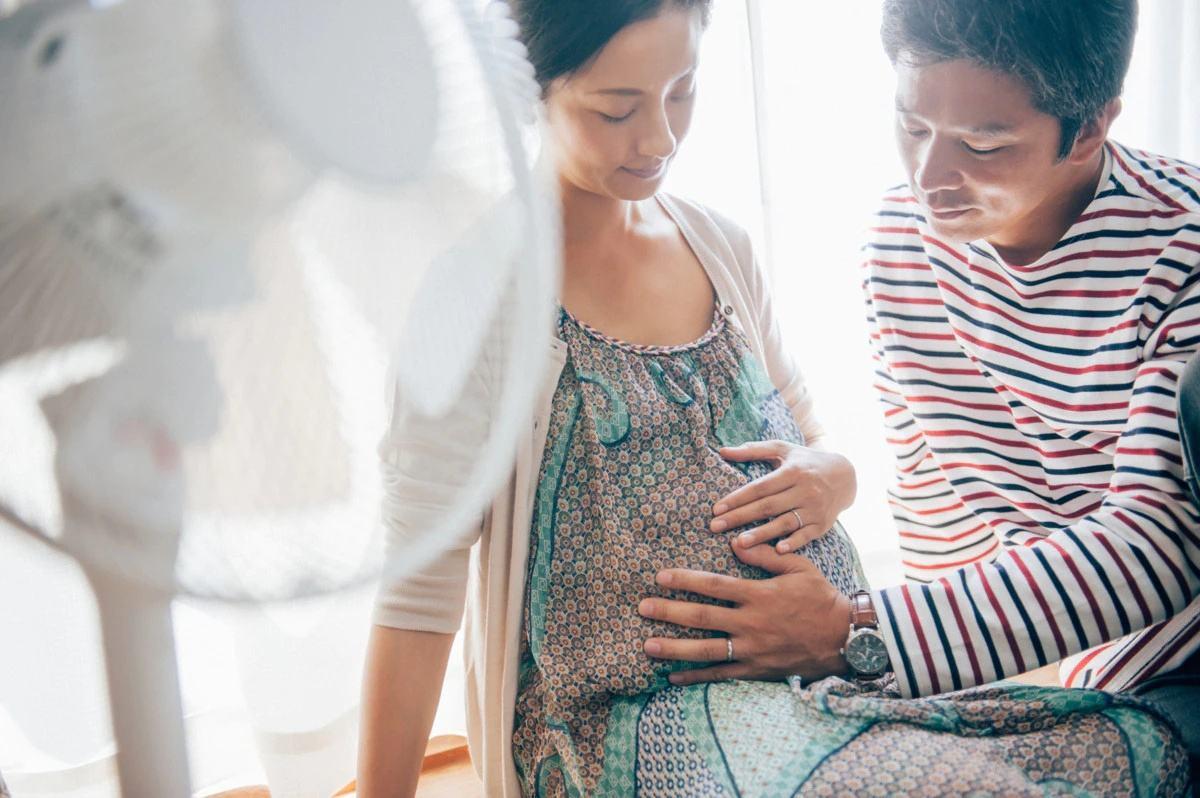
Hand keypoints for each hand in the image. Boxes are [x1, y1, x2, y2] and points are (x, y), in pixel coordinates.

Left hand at [639, 542, 850, 684]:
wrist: (844, 638)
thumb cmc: (821, 598)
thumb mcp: (798, 567)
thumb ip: (765, 555)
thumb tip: (734, 543)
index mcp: (759, 595)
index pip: (714, 586)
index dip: (685, 581)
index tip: (660, 576)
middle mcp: (751, 623)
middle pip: (702, 618)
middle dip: (669, 612)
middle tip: (642, 607)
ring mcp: (753, 649)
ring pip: (707, 650)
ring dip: (674, 648)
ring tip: (647, 645)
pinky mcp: (756, 670)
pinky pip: (722, 675)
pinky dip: (696, 677)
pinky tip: (673, 677)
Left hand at [712, 441, 855, 553]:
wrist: (845, 476)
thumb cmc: (805, 462)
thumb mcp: (783, 449)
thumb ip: (753, 450)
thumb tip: (723, 451)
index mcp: (792, 471)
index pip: (760, 487)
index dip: (737, 498)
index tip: (716, 508)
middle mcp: (804, 490)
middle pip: (767, 506)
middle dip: (739, 517)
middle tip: (715, 527)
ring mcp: (814, 508)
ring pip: (784, 523)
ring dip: (761, 534)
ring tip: (739, 543)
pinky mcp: (822, 524)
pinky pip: (805, 535)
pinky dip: (793, 542)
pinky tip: (777, 550)